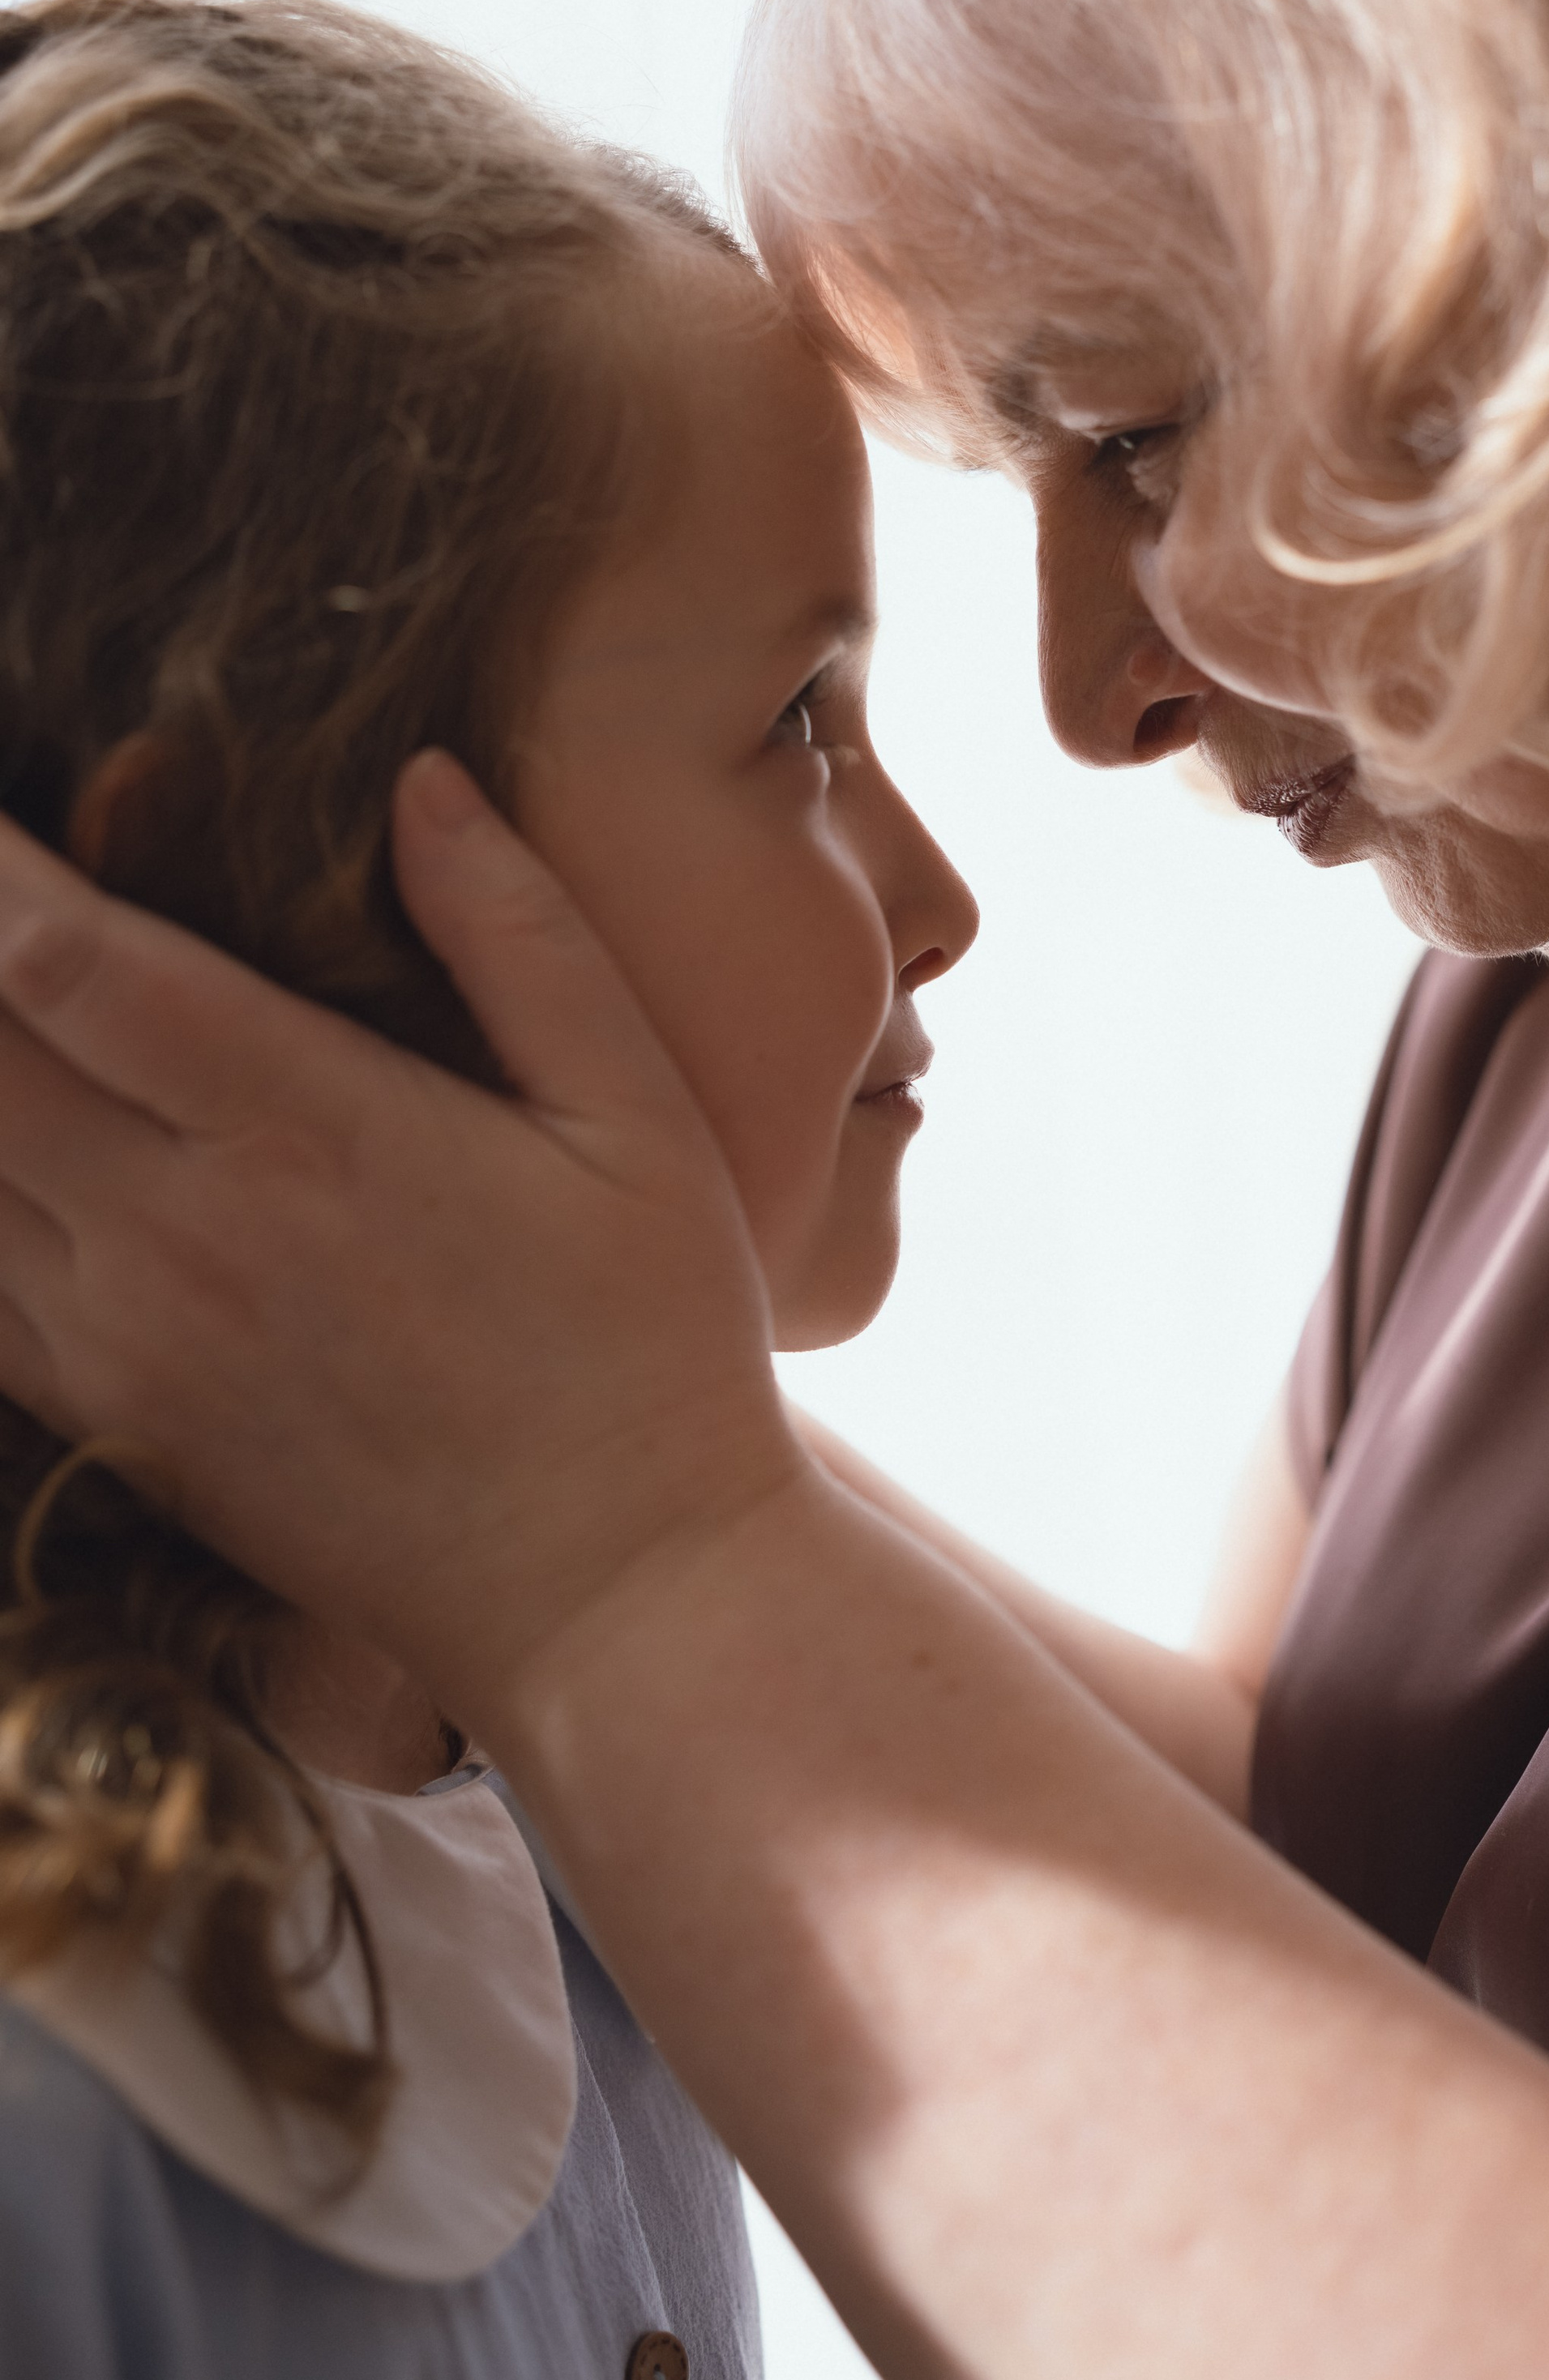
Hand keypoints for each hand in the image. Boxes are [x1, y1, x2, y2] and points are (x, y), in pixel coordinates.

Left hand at [0, 752, 798, 1713]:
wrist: (617, 1598)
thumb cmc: (652, 1341)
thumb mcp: (636, 1115)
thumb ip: (522, 934)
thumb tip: (420, 782)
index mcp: (309, 1130)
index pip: (65, 963)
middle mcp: (182, 1234)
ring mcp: (128, 1339)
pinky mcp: (113, 1420)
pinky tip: (12, 1136)